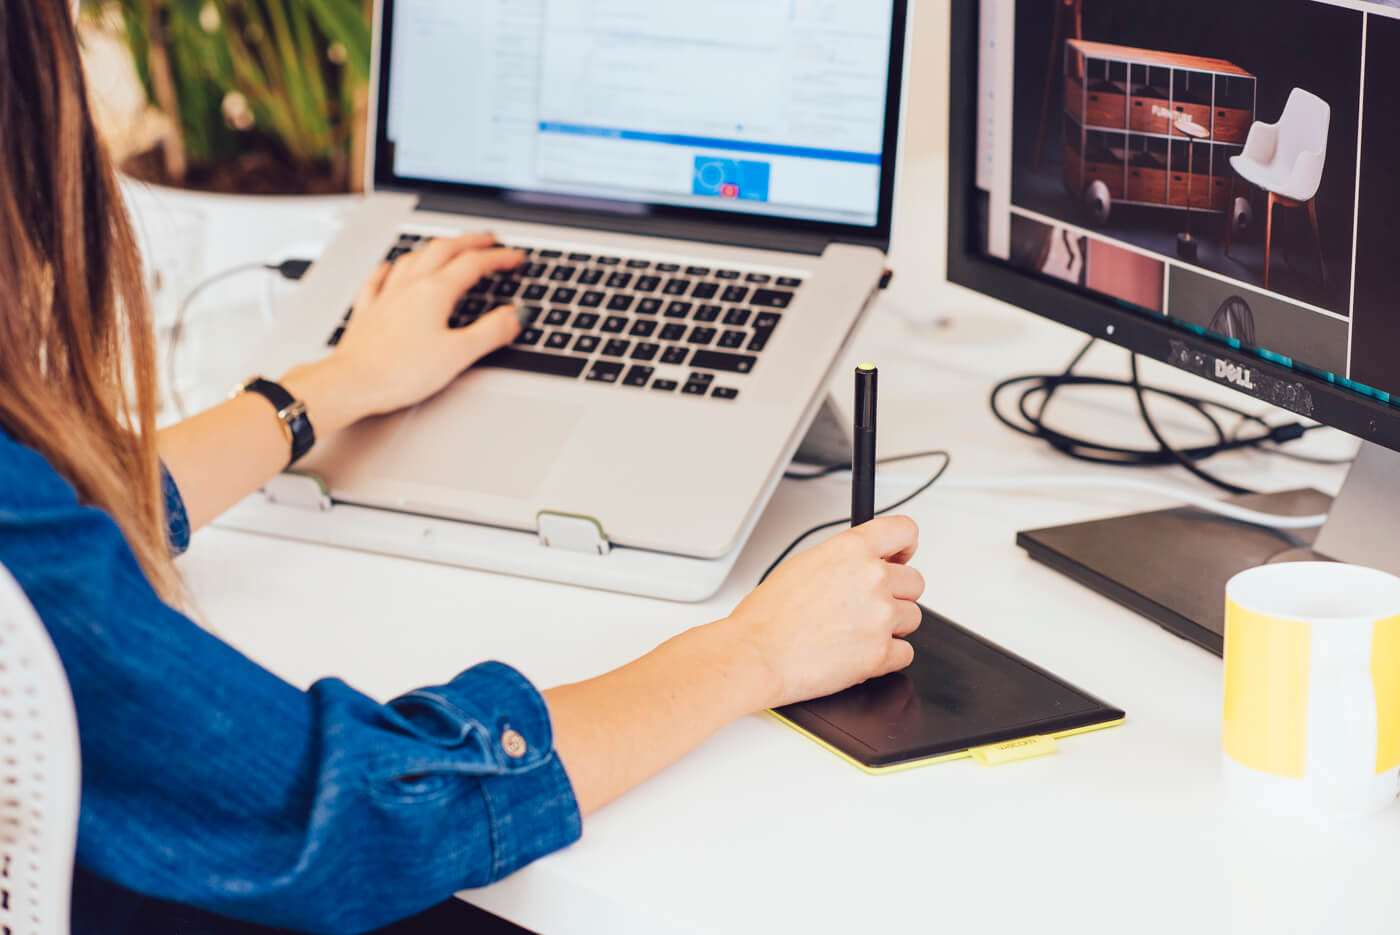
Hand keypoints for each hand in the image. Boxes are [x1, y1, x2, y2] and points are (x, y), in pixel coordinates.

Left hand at [327, 232, 524, 419]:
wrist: (353, 383)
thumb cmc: (401, 372)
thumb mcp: (458, 354)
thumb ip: (491, 332)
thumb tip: (515, 316)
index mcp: (435, 293)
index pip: (474, 264)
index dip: (499, 258)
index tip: (515, 258)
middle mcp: (410, 287)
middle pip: (444, 250)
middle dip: (470, 241)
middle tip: (489, 240)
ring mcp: (386, 296)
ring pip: (413, 258)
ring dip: (435, 248)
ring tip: (447, 246)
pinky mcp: (368, 312)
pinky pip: (378, 279)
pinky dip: (390, 268)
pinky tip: (390, 267)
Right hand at [719, 516, 924, 709]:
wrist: (757, 654)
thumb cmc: (768, 615)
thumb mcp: (805, 564)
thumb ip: (844, 559)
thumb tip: (864, 564)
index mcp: (852, 550)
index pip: (905, 531)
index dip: (905, 546)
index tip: (901, 556)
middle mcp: (873, 578)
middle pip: (915, 581)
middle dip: (895, 593)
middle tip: (868, 605)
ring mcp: (881, 616)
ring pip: (912, 617)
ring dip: (892, 625)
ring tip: (856, 631)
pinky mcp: (881, 654)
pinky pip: (905, 652)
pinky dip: (887, 656)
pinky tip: (858, 652)